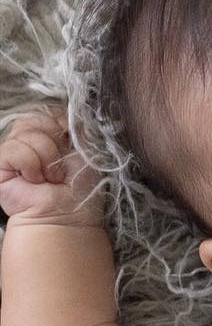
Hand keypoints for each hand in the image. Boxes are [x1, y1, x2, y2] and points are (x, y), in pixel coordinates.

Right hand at [0, 102, 105, 228]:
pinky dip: (32, 166)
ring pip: (29, 133)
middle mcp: (30, 140)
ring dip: (47, 159)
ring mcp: (14, 151)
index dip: (63, 126)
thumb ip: (78, 127)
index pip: (50, 112)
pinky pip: (16, 149)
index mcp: (50, 135)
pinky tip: (35, 181)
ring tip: (50, 178)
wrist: (70, 216)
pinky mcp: (0, 163)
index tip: (72, 147)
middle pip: (37, 119)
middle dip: (55, 144)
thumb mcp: (88, 152)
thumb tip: (71, 109)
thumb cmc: (81, 189)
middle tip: (61, 169)